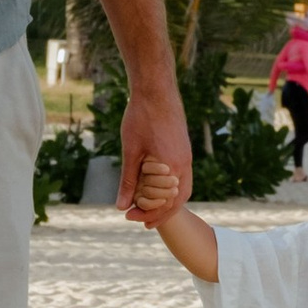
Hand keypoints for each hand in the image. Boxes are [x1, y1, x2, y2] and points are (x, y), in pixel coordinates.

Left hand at [117, 77, 192, 224]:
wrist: (156, 89)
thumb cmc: (141, 116)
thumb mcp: (130, 151)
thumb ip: (128, 181)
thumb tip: (121, 207)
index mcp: (172, 167)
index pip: (166, 203)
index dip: (148, 214)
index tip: (130, 217)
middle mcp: (184, 164)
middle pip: (177, 200)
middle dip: (159, 212)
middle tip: (139, 219)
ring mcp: (186, 156)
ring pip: (182, 189)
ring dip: (166, 201)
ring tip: (149, 208)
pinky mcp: (184, 149)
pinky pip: (182, 177)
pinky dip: (170, 188)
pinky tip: (155, 187)